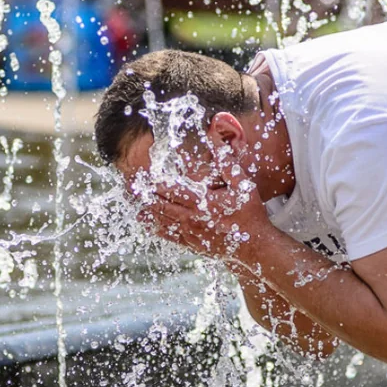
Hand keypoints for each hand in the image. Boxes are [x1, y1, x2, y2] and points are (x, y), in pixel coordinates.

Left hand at [139, 151, 273, 261]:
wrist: (255, 247)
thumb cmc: (250, 214)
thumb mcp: (243, 185)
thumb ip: (227, 162)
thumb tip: (215, 138)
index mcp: (204, 202)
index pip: (173, 190)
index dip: (156, 182)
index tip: (145, 174)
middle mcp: (193, 218)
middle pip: (161, 206)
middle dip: (146, 196)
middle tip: (132, 188)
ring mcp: (191, 233)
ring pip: (161, 221)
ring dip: (147, 212)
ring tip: (134, 203)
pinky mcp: (192, 244)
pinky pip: (168, 236)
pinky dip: (155, 227)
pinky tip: (146, 222)